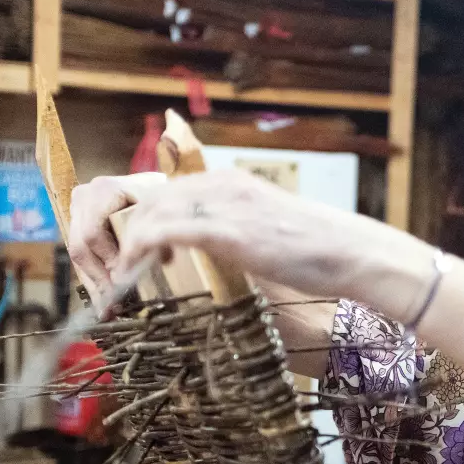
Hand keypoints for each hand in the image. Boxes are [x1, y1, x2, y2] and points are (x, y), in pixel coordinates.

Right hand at [68, 172, 165, 300]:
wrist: (148, 185)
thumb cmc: (157, 197)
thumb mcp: (160, 211)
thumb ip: (158, 232)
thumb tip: (163, 260)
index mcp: (103, 190)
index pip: (94, 234)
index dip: (108, 259)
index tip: (123, 280)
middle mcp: (83, 198)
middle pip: (81, 247)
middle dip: (99, 277)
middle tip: (113, 301)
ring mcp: (77, 211)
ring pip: (78, 255)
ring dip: (94, 283)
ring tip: (106, 309)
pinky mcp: (77, 224)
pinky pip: (81, 256)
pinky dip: (93, 278)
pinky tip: (102, 299)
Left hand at [112, 168, 425, 302]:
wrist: (351, 253)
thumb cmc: (316, 252)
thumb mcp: (265, 233)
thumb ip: (233, 232)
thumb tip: (210, 252)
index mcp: (229, 183)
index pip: (163, 192)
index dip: (138, 223)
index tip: (133, 258)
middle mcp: (221, 185)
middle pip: (146, 198)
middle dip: (120, 234)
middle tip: (111, 272)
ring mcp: (224, 203)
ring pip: (146, 213)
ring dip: (121, 248)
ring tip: (116, 281)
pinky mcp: (227, 229)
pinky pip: (162, 231)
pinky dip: (137, 254)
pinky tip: (131, 277)